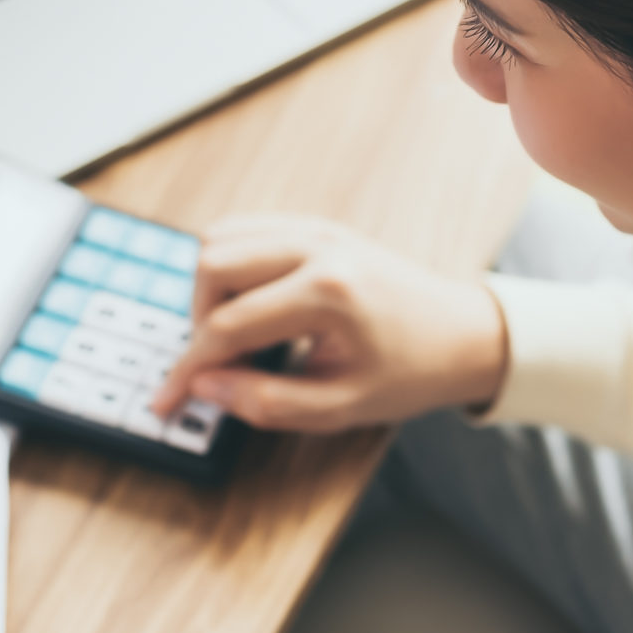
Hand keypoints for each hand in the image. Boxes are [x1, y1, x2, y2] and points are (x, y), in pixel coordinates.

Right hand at [150, 214, 507, 430]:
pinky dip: (232, 266)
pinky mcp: (317, 225)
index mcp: (327, 293)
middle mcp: (318, 246)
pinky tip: (252, 305)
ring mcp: (317, 228)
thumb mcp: (341, 407)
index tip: (167, 400)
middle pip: (212, 265)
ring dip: (212, 290)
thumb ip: (266, 401)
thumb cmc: (412, 372)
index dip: (188, 369)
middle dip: (198, 321)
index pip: (227, 326)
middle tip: (222, 364)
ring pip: (222, 238)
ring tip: (240, 335)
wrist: (465, 334)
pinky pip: (246, 229)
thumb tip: (204, 386)